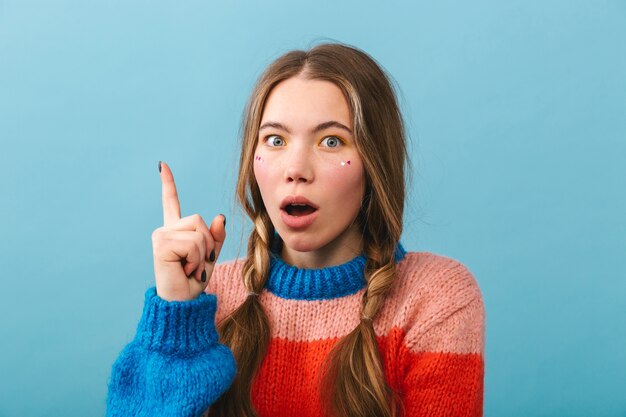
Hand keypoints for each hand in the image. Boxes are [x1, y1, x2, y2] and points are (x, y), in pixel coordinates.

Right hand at [151, 161, 225, 300]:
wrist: (182, 304)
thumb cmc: (193, 282)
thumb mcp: (210, 256)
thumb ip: (215, 236)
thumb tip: (219, 217)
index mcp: (175, 231)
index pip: (171, 203)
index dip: (167, 183)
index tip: (162, 165)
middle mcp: (165, 230)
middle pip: (198, 220)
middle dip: (207, 243)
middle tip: (195, 263)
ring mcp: (161, 236)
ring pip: (198, 232)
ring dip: (202, 253)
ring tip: (189, 267)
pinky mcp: (161, 244)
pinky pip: (194, 243)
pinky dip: (196, 259)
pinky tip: (184, 269)